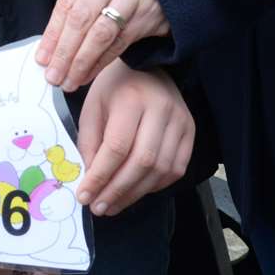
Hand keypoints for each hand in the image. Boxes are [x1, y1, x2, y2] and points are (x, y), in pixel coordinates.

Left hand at [37, 0, 168, 89]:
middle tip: (53, 75)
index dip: (52, 35)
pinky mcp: (149, 14)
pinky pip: (120, 42)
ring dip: (82, 62)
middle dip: (64, 52)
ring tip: (69, 80)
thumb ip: (77, 0)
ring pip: (101, 34)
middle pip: (81, 19)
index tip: (42, 58)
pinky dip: (102, 62)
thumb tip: (51, 44)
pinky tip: (88, 73)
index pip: (67, 2)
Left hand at [74, 61, 193, 215]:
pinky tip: (135, 191)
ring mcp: (181, 120)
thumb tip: (91, 182)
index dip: (100, 177)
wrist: (148, 67)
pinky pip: (175, 169)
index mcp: (132, 99)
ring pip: (161, 170)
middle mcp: (162, 109)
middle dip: (117, 190)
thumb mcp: (92, 107)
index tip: (84, 196)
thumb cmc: (114, 88)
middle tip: (99, 207)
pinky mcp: (190, 131)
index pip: (117, 147)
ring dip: (135, 193)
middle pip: (142, 161)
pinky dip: (154, 186)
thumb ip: (90, 143)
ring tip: (113, 205)